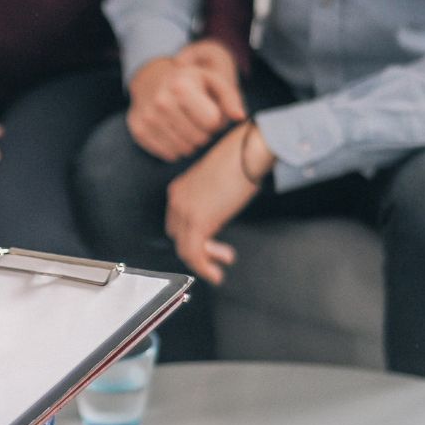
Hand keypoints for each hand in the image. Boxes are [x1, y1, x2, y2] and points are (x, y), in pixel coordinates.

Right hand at [127, 40, 245, 160]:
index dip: (215, 120)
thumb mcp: (212, 81)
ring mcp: (148, 118)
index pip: (212, 123)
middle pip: (199, 139)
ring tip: (186, 126)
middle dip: (203, 133)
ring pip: (184, 150)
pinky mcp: (139, 131)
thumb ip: (230, 98)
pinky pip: (168, 154)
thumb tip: (239, 117)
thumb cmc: (189, 82)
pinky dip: (175, 148)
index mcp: (181, 87)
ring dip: (190, 142)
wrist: (150, 80)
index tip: (209, 111)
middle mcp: (161, 102)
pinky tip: (173, 132)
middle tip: (197, 120)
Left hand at [165, 121, 274, 283]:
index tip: (211, 243)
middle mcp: (176, 200)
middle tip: (220, 255)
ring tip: (219, 268)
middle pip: (178, 236)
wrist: (247, 151)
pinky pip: (193, 253)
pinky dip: (203, 267)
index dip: (191, 237)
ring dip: (203, 262)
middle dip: (197, 250)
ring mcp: (184, 210)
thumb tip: (218, 216)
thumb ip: (210, 201)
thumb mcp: (217, 183)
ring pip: (184, 248)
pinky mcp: (197, 221)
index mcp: (179, 189)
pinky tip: (216, 273)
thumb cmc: (239, 160)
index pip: (177, 223)